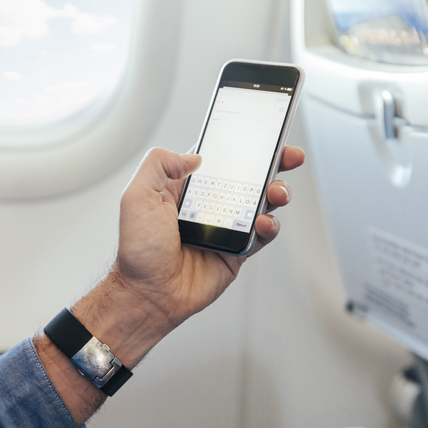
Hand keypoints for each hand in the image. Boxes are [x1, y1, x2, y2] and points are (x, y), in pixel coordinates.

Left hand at [38, 145, 303, 426]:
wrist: (148, 294)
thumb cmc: (138, 249)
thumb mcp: (138, 195)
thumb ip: (159, 164)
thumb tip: (195, 156)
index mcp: (187, 187)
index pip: (221, 158)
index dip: (242, 145)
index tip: (262, 133)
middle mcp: (210, 205)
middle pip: (249, 177)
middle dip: (274, 163)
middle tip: (289, 155)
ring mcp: (226, 228)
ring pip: (263, 203)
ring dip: (277, 192)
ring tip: (278, 192)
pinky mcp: (237, 252)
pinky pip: (262, 235)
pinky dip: (270, 227)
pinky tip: (264, 223)